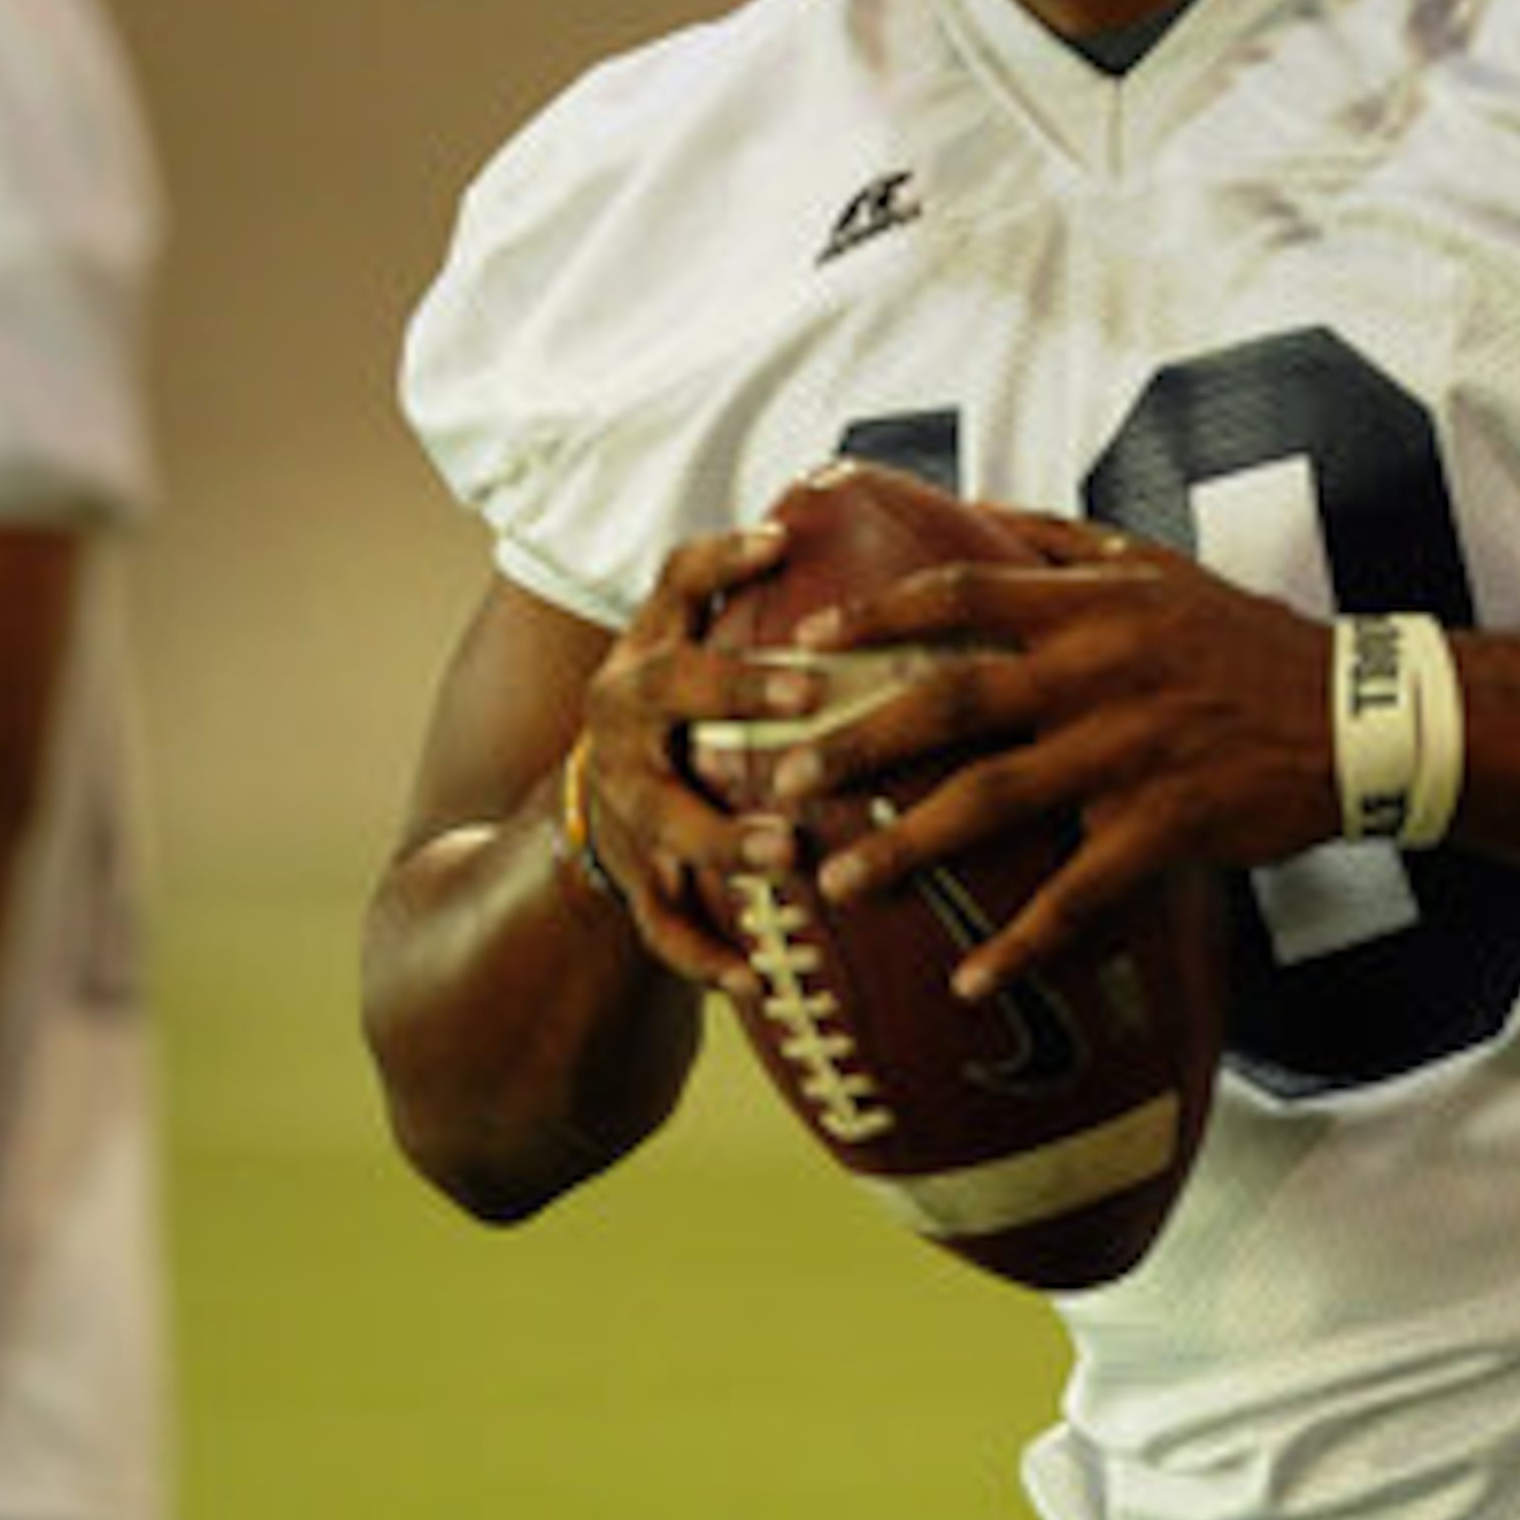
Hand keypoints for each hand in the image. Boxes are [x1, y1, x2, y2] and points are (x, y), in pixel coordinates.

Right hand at [567, 517, 835, 997]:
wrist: (596, 815)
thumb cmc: (698, 718)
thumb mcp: (712, 654)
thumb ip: (787, 614)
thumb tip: (924, 549)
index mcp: (652, 647)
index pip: (676, 581)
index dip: (722, 558)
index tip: (781, 540)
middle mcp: (625, 715)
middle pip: (663, 688)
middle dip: (735, 688)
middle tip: (809, 694)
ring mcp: (623, 800)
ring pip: (662, 818)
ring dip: (726, 835)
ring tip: (790, 852)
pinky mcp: (631, 878)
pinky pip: (660, 922)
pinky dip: (703, 953)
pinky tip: (753, 979)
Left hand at [774, 512, 1340, 995]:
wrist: (1359, 714)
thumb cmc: (1239, 640)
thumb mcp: (1152, 568)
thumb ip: (1054, 542)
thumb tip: (963, 511)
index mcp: (1088, 604)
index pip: (959, 594)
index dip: (877, 615)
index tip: (805, 640)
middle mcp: (1099, 670)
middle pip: (953, 701)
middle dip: (859, 740)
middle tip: (784, 779)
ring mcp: (1132, 751)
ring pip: (998, 800)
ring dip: (910, 845)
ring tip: (841, 883)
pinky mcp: (1170, 826)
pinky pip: (1081, 893)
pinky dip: (1023, 943)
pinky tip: (969, 980)